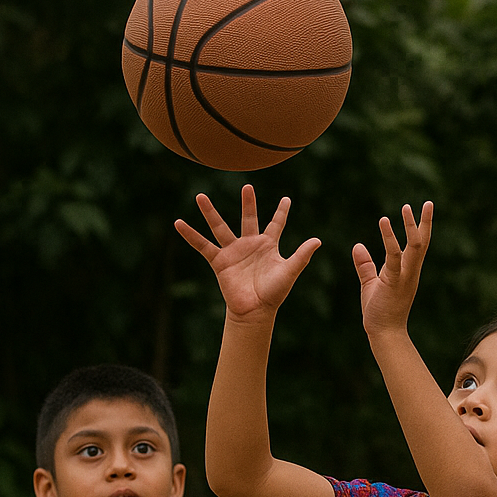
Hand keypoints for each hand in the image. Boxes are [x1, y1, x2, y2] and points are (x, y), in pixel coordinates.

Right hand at [176, 184, 320, 322]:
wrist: (255, 310)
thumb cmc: (274, 293)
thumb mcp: (290, 271)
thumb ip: (302, 255)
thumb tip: (318, 240)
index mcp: (268, 246)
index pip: (276, 224)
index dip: (281, 212)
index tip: (286, 199)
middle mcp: (250, 245)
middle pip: (248, 218)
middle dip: (248, 203)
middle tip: (247, 186)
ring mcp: (233, 251)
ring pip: (220, 227)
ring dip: (210, 212)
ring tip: (200, 196)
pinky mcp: (219, 261)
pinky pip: (202, 245)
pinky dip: (190, 235)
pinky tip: (178, 222)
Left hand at [350, 202, 433, 335]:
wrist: (384, 333)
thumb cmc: (379, 311)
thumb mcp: (370, 284)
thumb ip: (365, 265)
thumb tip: (358, 245)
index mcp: (408, 271)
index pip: (418, 245)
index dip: (421, 227)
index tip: (424, 209)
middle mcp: (411, 271)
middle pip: (422, 243)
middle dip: (425, 222)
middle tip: (428, 202)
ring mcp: (405, 276)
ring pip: (414, 247)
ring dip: (411, 226)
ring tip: (406, 207)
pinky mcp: (394, 281)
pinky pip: (393, 256)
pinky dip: (389, 238)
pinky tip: (384, 221)